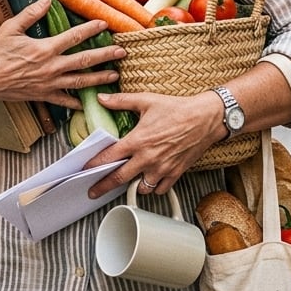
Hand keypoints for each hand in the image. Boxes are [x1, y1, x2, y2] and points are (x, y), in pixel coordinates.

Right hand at [0, 0, 123, 110]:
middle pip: (85, 61)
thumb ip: (31, 13)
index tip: (105, 23)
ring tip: (115, 76)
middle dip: (106, 56)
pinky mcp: (42, 96)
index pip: (74, 36)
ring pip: (80, 82)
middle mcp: (51, 67)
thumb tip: (47, 0)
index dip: (91, 29)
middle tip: (122, 52)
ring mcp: (48, 84)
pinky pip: (63, 101)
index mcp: (45, 49)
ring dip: (100, 79)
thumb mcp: (11, 28)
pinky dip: (76, 103)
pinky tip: (87, 102)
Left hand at [83, 89, 223, 198]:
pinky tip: (150, 181)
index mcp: (138, 140)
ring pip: (141, 187)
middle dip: (103, 186)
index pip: (109, 157)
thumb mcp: (146, 100)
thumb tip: (102, 98)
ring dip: (132, 185)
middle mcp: (148, 158)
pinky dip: (154, 188)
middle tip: (92, 192)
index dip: (93, 164)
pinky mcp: (175, 173)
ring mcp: (162, 168)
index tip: (84, 170)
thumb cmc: (178, 109)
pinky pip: (160, 189)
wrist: (206, 118)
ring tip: (127, 181)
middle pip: (119, 178)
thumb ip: (121, 101)